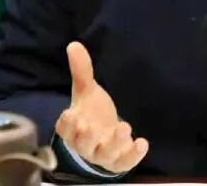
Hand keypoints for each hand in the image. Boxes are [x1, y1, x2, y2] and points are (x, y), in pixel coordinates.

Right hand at [54, 41, 149, 172]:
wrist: (105, 134)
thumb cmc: (91, 112)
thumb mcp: (87, 92)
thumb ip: (81, 71)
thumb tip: (74, 44)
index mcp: (72, 128)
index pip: (64, 129)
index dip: (66, 123)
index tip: (70, 113)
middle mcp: (84, 144)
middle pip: (82, 145)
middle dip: (86, 137)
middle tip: (90, 126)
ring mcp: (102, 154)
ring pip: (104, 154)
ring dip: (114, 143)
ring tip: (125, 126)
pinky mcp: (118, 161)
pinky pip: (124, 163)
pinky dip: (132, 155)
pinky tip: (142, 142)